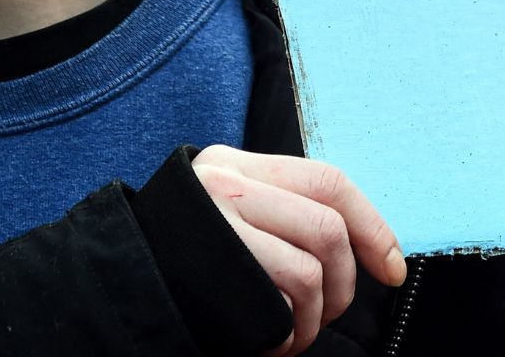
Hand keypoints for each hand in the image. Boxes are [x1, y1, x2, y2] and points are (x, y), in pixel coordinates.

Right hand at [191, 145, 407, 354]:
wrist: (113, 292)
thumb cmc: (182, 263)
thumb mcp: (227, 214)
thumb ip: (280, 210)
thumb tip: (364, 245)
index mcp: (234, 164)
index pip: (328, 181)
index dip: (373, 227)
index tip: (392, 268)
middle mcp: (223, 186)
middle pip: (327, 227)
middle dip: (346, 283)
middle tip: (329, 314)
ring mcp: (216, 228)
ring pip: (310, 271)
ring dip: (316, 319)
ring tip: (295, 336)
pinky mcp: (213, 273)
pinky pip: (283, 302)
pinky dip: (290, 333)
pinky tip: (272, 343)